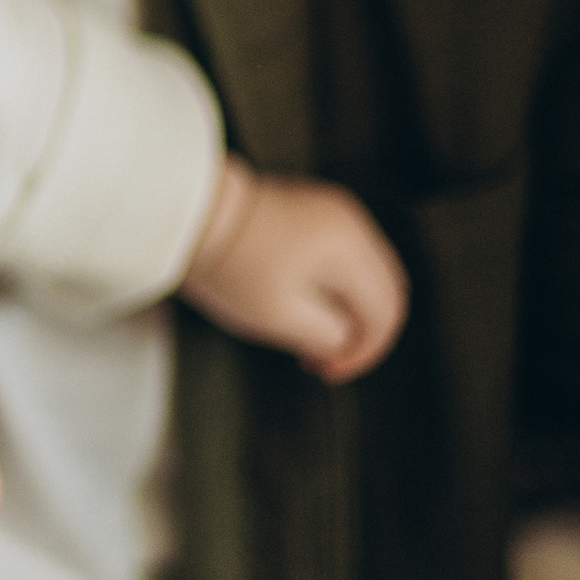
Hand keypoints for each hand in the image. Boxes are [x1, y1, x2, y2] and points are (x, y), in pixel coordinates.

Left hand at [180, 159, 406, 380]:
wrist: (190, 214)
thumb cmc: (226, 261)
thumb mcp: (279, 317)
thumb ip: (327, 337)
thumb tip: (347, 343)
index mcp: (347, 248)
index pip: (384, 312)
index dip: (364, 352)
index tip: (331, 370)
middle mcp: (352, 222)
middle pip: (388, 290)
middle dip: (362, 332)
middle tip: (325, 358)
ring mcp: (336, 210)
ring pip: (371, 273)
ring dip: (351, 309)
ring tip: (310, 333)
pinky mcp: (318, 208)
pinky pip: (348, 254)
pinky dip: (338, 284)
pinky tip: (306, 303)